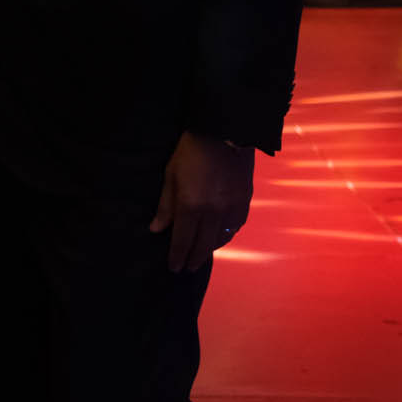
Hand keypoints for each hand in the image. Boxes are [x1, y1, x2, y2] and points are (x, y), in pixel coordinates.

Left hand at [149, 130, 253, 272]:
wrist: (225, 133)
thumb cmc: (191, 151)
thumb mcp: (170, 175)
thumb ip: (165, 205)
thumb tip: (156, 229)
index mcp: (191, 206)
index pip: (182, 240)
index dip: (177, 256)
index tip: (173, 268)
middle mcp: (213, 212)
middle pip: (203, 245)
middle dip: (193, 259)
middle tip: (187, 269)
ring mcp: (231, 208)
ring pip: (221, 239)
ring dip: (210, 250)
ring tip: (201, 256)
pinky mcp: (244, 201)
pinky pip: (236, 227)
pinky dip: (227, 236)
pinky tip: (221, 237)